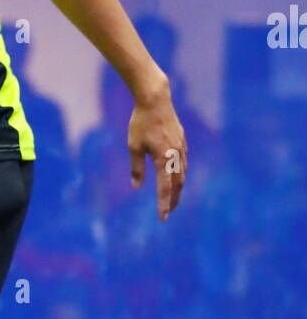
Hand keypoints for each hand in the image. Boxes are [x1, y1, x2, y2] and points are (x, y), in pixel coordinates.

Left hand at [127, 80, 186, 221]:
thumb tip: (137, 187)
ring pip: (182, 174)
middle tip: (168, 213)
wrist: (155, 100)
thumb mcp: (134, 146)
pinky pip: (184, 163)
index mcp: (164, 158)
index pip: (165, 188)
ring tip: (172, 199)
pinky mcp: (182, 141)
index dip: (164, 204)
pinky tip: (176, 177)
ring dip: (178, 188)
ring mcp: (181, 148)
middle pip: (177, 184)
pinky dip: (180, 174)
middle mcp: (176, 155)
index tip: (162, 218)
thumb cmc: (141, 123)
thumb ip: (137, 168)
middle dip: (173, 200)